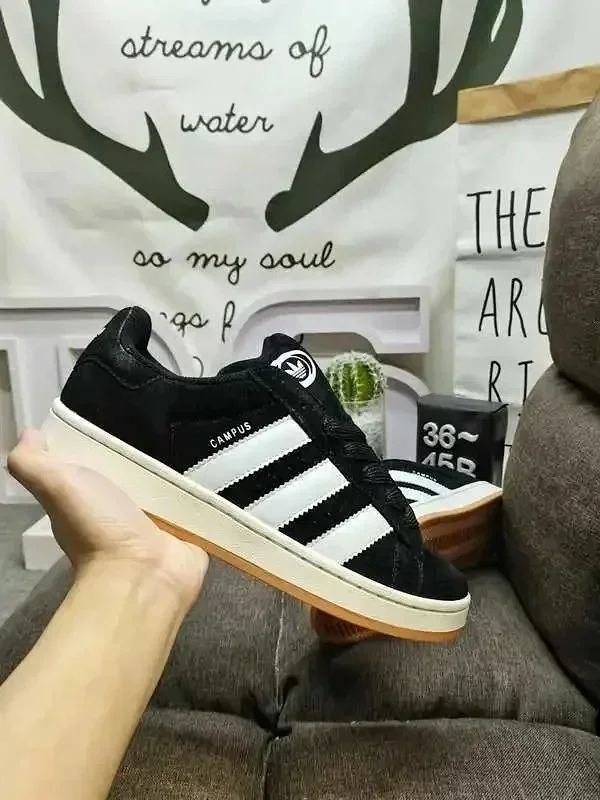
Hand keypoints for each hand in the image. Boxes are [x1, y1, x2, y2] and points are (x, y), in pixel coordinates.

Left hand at [7, 429, 207, 609]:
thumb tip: (30, 434)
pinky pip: (200, 498)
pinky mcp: (191, 526)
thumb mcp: (57, 487)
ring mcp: (160, 519)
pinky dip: (207, 485)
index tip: (121, 408)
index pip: (98, 459)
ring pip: (172, 481)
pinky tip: (217, 461)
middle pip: (139, 468)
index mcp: (91, 497)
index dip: (104, 437)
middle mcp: (124, 508)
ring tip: (199, 429)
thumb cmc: (99, 529)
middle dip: (151, 445)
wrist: (144, 575)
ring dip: (184, 464)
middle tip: (170, 415)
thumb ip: (32, 463)